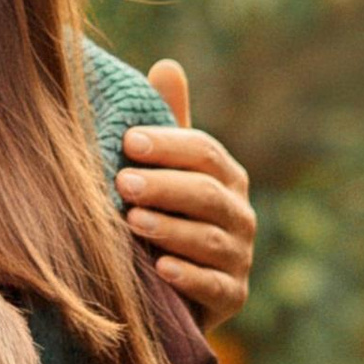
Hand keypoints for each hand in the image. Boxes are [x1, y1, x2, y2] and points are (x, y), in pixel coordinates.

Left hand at [117, 56, 255, 329]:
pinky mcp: (232, 297)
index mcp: (226, 178)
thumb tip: (167, 65)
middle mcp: (240, 215)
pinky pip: (216, 286)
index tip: (128, 141)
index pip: (205, 154)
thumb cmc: (161, 215)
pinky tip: (160, 269)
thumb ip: (168, 125)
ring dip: (171, 230)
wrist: (168, 290)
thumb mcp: (163, 171)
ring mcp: (239, 258)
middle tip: (123, 183)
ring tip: (132, 223)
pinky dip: (189, 277)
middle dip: (166, 187)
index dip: (169, 145)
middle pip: (208, 195)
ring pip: (211, 240)